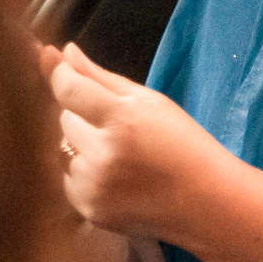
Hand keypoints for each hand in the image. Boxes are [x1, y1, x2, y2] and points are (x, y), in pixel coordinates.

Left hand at [47, 43, 222, 240]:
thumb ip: (101, 76)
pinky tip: (114, 175)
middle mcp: (104, 154)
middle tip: (117, 126)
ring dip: (80, 146)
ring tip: (118, 154)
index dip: (58, 74)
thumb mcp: (150, 101)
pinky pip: (67, 179)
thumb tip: (64, 52)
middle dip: (82, 116)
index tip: (55, 64)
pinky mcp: (89, 209)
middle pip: (63, 119)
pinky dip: (82, 173)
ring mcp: (94, 186)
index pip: (67, 88)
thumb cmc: (184, 146)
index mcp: (122, 119)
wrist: (207, 202)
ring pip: (61, 149)